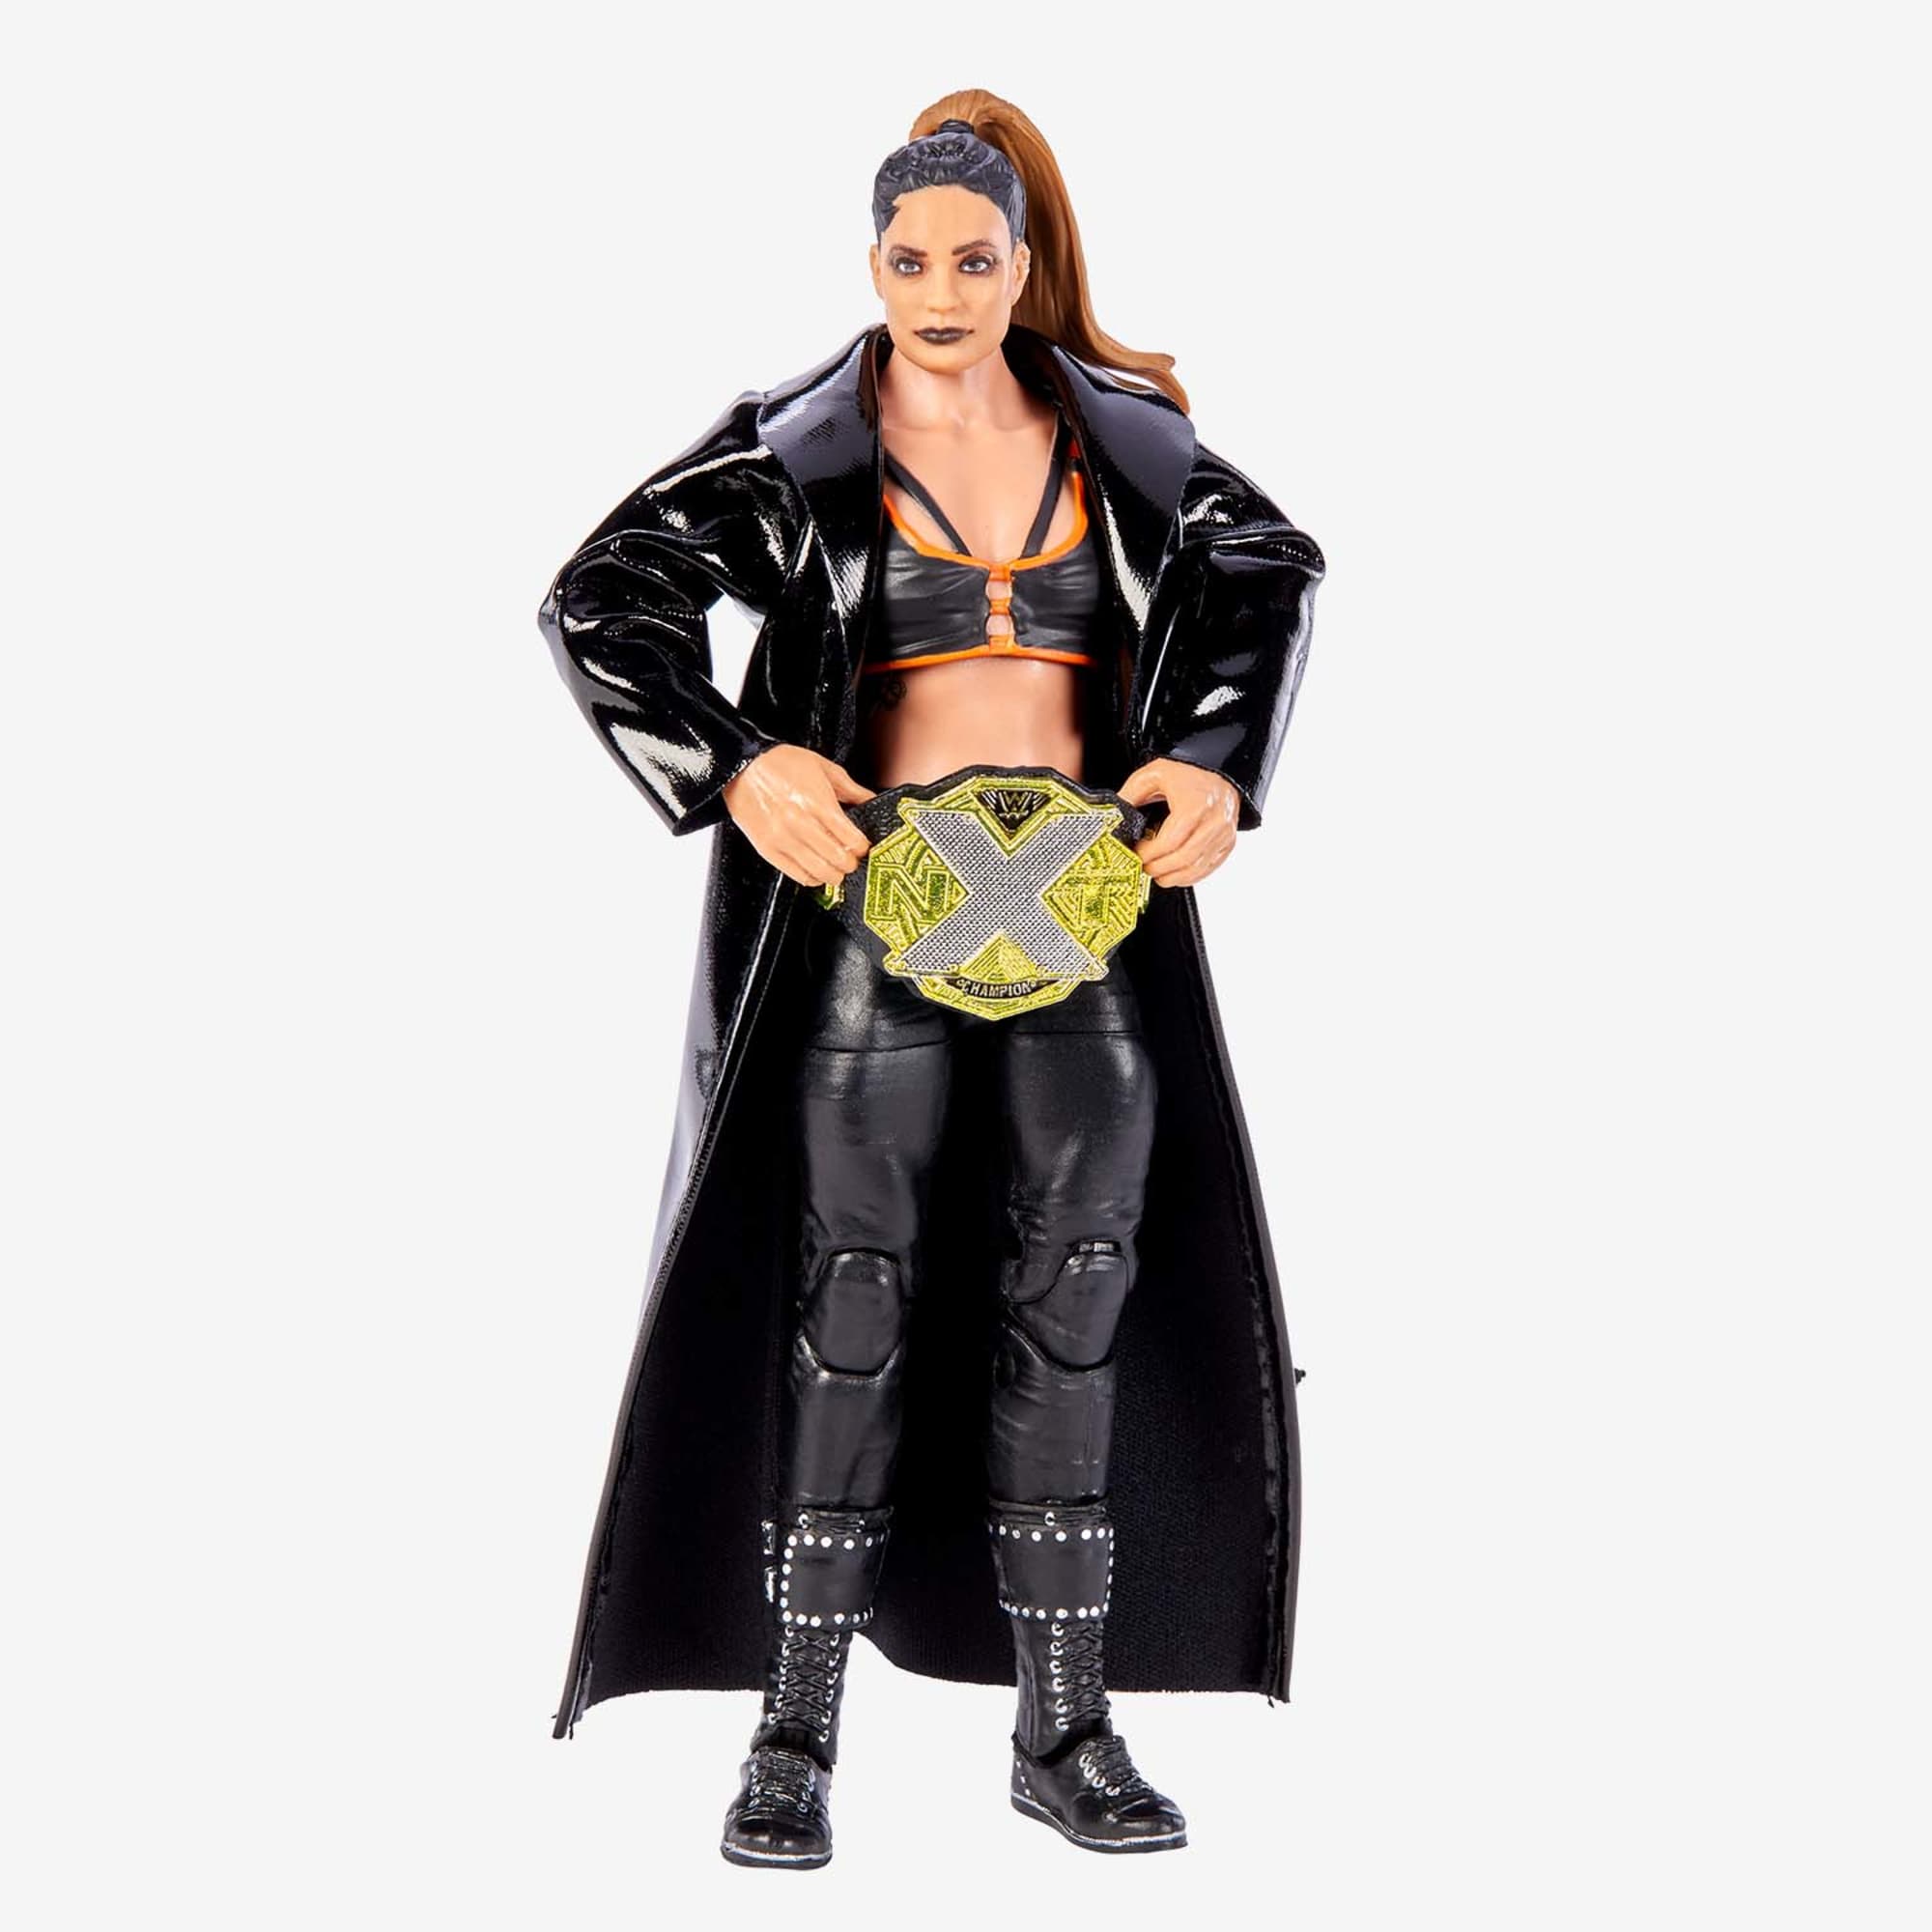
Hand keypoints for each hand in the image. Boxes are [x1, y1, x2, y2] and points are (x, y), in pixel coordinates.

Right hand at [722, 744, 875, 887]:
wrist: (740, 767)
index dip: (863, 847)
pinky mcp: (768, 850)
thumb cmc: (779, 764)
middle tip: (852, 858)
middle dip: (851, 862)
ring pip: (820, 873)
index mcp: (817, 804)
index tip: (862, 846)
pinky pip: (797, 875)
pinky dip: (812, 878)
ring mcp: (783, 840)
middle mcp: (800, 825)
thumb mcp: (823, 767)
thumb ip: (851, 788)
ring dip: (834, 874)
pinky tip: (816, 870)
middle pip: (839, 860)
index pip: (852, 840)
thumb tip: (871, 800)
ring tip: (836, 867)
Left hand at [1116, 759, 1240, 887]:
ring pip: (1197, 868)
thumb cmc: (1189, 770)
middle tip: (1144, 868)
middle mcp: (1213, 821)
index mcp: (1194, 805)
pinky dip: (1190, 876)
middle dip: (1159, 869)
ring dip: (1174, 877)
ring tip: (1158, 875)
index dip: (1149, 854)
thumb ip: (1131, 795)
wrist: (1218, 769)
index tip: (1137, 855)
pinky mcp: (1228, 842)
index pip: (1169, 842)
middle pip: (1183, 859)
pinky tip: (1177, 874)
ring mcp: (1223, 834)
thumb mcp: (1154, 774)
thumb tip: (1115, 817)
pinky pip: (1209, 867)